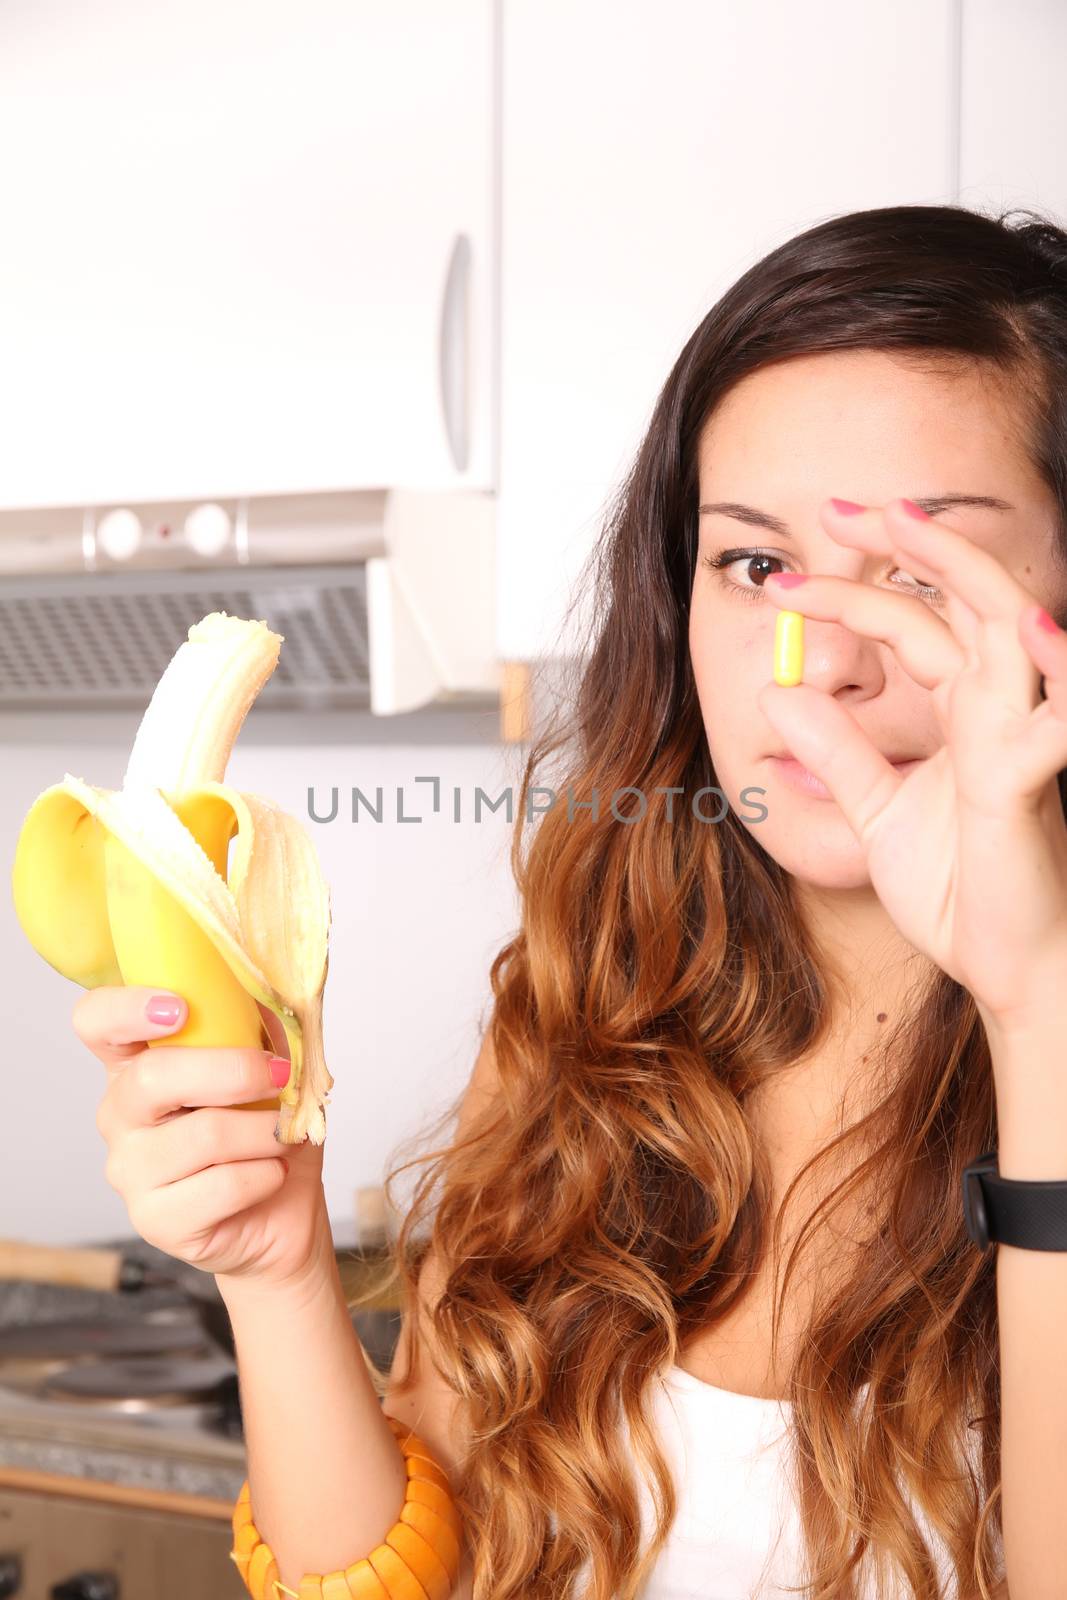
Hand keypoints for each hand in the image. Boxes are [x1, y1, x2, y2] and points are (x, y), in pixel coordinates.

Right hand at [75, 985, 327, 1289]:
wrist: (285, 1210)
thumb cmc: (268, 1129)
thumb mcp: (273, 1060)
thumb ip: (260, 1020)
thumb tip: (273, 976)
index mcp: (137, 1063)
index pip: (95, 1021)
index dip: (125, 1008)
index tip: (178, 1008)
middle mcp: (120, 1114)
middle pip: (152, 1078)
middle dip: (232, 1071)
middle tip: (278, 1076)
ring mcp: (130, 1171)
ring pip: (203, 1134)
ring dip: (263, 1131)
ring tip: (280, 1136)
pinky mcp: (155, 1220)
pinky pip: (221, 1186)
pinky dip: (266, 1174)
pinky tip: (270, 1174)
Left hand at [757, 496, 1066, 1034]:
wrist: (1013, 969)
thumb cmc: (964, 892)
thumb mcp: (880, 815)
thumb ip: (839, 756)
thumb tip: (779, 695)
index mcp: (967, 712)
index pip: (911, 626)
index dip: (848, 597)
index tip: (784, 583)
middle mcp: (1001, 710)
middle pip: (967, 599)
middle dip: (911, 543)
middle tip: (840, 508)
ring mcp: (1023, 740)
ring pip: (1012, 631)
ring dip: (968, 573)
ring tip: (910, 524)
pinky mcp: (1032, 784)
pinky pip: (1052, 719)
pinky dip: (1053, 667)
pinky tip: (1029, 626)